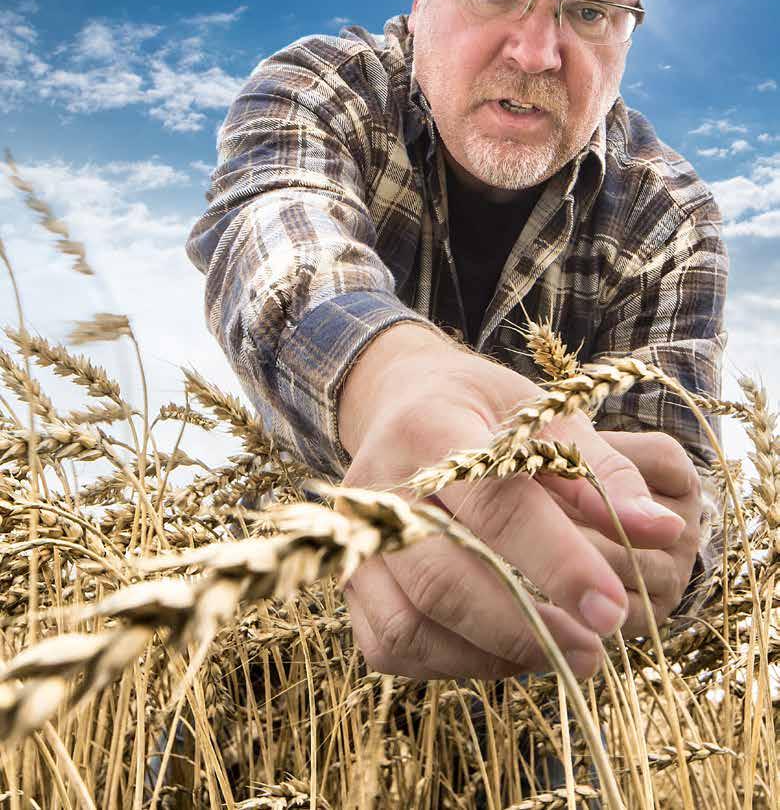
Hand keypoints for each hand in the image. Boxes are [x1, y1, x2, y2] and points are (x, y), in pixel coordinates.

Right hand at [338, 326, 688, 680]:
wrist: (403, 402)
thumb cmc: (483, 410)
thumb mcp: (544, 414)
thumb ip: (600, 471)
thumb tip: (658, 532)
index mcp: (429, 428)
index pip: (493, 502)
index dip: (556, 560)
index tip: (611, 608)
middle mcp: (375, 486)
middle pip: (443, 575)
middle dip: (526, 624)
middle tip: (596, 648)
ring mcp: (355, 540)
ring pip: (411, 623)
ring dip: (493, 652)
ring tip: (562, 651)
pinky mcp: (351, 581)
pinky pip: (393, 645)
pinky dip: (454, 663)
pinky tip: (508, 648)